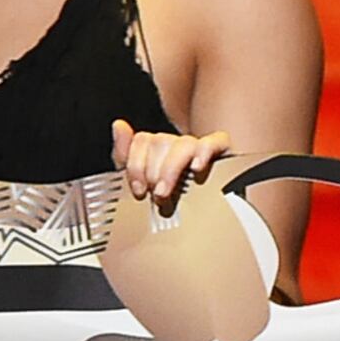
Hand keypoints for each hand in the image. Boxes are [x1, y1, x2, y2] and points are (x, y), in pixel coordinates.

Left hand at [109, 120, 238, 214]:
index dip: (136, 165)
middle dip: (152, 172)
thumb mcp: (142, 182)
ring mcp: (199, 147)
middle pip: (160, 141)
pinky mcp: (221, 151)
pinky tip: (196, 168)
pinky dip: (203, 152)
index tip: (139, 190)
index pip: (142, 140)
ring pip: (183, 143)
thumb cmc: (172, 199)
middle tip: (155, 196)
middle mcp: (177, 144)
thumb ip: (125, 155)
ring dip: (171, 169)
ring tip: (166, 193)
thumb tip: (118, 125)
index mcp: (157, 149)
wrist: (206, 215)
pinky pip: (215, 141)